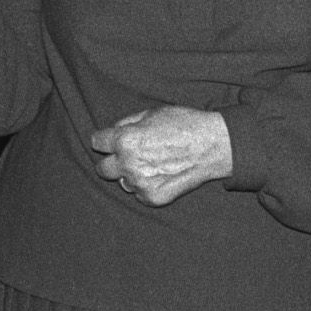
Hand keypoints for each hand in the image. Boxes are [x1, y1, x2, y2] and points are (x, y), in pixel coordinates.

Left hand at [90, 106, 232, 206]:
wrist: (213, 146)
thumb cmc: (185, 125)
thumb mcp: (153, 113)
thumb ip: (128, 123)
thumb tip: (114, 131)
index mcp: (125, 140)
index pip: (97, 142)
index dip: (105, 140)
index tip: (111, 141)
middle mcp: (128, 164)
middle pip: (102, 169)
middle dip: (112, 161)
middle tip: (129, 156)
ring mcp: (140, 183)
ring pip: (122, 182)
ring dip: (131, 174)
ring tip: (152, 164)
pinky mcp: (152, 198)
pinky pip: (138, 193)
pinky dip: (146, 186)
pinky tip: (162, 174)